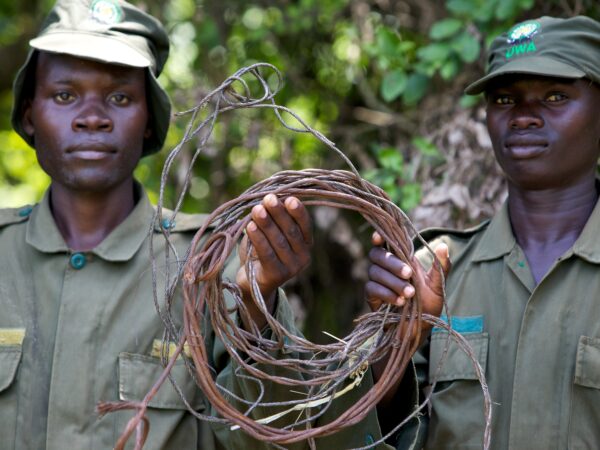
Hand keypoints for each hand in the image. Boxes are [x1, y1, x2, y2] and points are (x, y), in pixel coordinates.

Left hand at [236, 194, 311, 328]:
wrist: (252, 283)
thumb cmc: (261, 252)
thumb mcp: (270, 234)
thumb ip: (272, 219)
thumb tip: (268, 198)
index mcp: (306, 244)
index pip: (305, 225)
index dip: (298, 212)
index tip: (289, 198)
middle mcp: (303, 257)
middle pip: (291, 231)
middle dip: (279, 213)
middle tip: (268, 199)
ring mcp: (292, 269)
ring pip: (278, 241)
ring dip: (267, 224)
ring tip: (257, 210)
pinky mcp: (277, 276)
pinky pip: (267, 254)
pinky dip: (258, 239)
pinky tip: (250, 227)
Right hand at [366, 232, 450, 405]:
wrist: (418, 331)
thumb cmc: (428, 307)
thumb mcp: (438, 287)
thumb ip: (440, 267)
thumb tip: (443, 245)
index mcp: (401, 260)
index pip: (386, 242)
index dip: (380, 236)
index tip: (379, 236)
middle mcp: (386, 268)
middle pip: (377, 254)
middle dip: (392, 263)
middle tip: (409, 273)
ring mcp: (377, 282)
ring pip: (375, 272)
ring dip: (393, 282)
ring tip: (409, 294)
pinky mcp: (371, 297)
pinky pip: (371, 288)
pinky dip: (386, 294)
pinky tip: (399, 301)